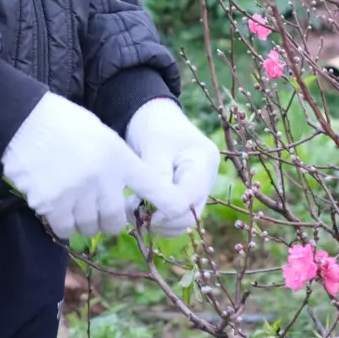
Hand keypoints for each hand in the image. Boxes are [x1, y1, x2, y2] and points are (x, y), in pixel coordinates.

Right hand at [1, 93, 182, 239]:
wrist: (26, 119)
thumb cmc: (66, 125)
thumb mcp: (104, 137)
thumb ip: (119, 166)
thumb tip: (126, 199)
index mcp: (118, 158)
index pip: (152, 186)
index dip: (169, 203)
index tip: (179, 211)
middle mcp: (101, 178)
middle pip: (116, 221)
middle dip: (111, 220)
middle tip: (101, 210)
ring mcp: (75, 193)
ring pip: (89, 228)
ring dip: (85, 222)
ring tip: (75, 202)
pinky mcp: (50, 204)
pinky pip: (64, 228)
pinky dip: (63, 222)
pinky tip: (57, 203)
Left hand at [124, 98, 220, 237]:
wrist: (152, 116)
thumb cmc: (154, 126)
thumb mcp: (155, 147)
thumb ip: (158, 177)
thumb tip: (158, 211)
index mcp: (204, 162)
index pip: (190, 200)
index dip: (165, 210)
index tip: (138, 209)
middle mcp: (206, 179)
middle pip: (190, 214)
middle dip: (160, 218)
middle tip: (132, 211)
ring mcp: (198, 188)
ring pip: (182, 220)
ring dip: (157, 220)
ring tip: (132, 208)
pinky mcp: (186, 195)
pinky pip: (175, 216)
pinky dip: (157, 217)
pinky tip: (138, 207)